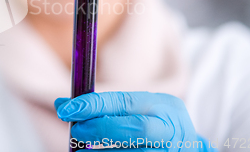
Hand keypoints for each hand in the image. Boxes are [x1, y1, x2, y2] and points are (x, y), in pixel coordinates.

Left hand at [55, 91, 215, 150]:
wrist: (186, 150)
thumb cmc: (156, 127)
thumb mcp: (140, 109)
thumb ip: (107, 106)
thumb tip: (62, 105)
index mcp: (165, 107)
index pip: (126, 101)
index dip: (94, 105)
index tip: (66, 108)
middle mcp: (170, 131)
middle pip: (136, 130)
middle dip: (100, 128)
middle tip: (75, 131)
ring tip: (83, 150)